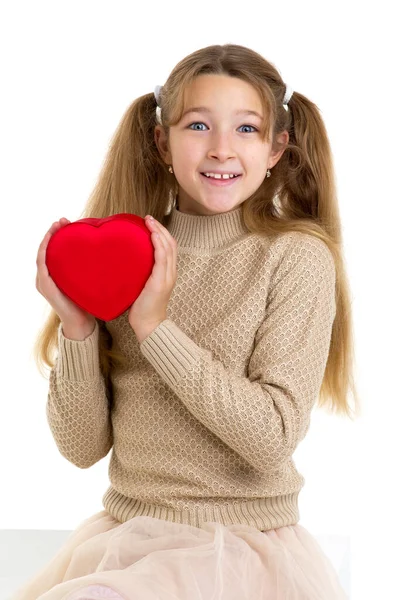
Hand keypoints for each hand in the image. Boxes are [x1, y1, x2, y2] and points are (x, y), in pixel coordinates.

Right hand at [36, 217, 95, 329]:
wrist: (83, 322)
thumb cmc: (88, 302)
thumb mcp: (89, 280)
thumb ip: (92, 267)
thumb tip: (109, 249)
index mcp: (57, 273)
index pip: (55, 249)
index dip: (58, 234)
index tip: (68, 221)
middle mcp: (48, 276)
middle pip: (47, 248)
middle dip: (53, 232)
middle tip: (63, 220)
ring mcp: (44, 281)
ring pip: (42, 254)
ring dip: (48, 239)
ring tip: (56, 226)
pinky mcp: (46, 287)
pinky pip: (42, 267)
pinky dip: (45, 253)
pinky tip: (50, 244)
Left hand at [128, 215, 177, 341]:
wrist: (148, 326)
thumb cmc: (142, 309)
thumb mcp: (140, 286)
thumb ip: (138, 274)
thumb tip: (123, 262)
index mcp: (167, 273)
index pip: (169, 247)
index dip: (161, 233)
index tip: (149, 223)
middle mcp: (170, 273)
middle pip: (171, 244)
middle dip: (161, 228)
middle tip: (147, 218)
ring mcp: (167, 277)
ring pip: (169, 247)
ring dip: (160, 231)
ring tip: (149, 222)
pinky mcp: (161, 282)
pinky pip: (163, 258)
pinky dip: (159, 244)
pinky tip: (152, 235)